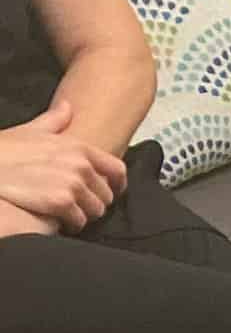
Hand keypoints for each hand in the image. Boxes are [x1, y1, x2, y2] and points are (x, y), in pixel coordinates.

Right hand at [0, 101, 123, 231]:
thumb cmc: (2, 153)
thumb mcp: (28, 132)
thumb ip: (53, 122)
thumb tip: (68, 108)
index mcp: (78, 147)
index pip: (116, 170)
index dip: (116, 185)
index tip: (110, 192)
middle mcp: (81, 164)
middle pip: (106, 195)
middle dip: (93, 202)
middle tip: (74, 206)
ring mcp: (73, 183)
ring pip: (95, 211)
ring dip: (82, 215)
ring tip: (63, 213)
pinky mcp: (62, 202)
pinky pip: (79, 222)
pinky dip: (69, 225)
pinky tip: (54, 220)